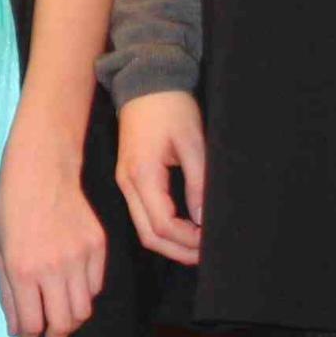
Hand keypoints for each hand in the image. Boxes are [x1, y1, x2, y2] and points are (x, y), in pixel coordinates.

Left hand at [0, 144, 106, 336]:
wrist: (43, 170)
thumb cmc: (12, 208)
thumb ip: (8, 294)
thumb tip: (17, 330)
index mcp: (24, 270)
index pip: (33, 323)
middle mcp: (54, 269)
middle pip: (64, 323)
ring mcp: (81, 258)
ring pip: (84, 309)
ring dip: (72, 321)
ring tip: (61, 320)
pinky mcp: (100, 248)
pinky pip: (96, 286)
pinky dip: (85, 296)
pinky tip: (72, 292)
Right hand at [115, 91, 207, 265]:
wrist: (145, 81)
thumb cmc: (170, 107)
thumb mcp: (192, 143)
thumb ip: (197, 184)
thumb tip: (202, 220)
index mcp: (142, 175)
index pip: (162, 225)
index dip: (188, 241)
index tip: (211, 242)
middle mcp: (127, 183)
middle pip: (148, 235)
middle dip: (178, 250)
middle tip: (206, 254)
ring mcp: (124, 181)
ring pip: (143, 227)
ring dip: (170, 242)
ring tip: (197, 245)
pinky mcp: (128, 177)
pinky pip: (142, 214)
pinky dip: (162, 228)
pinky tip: (183, 227)